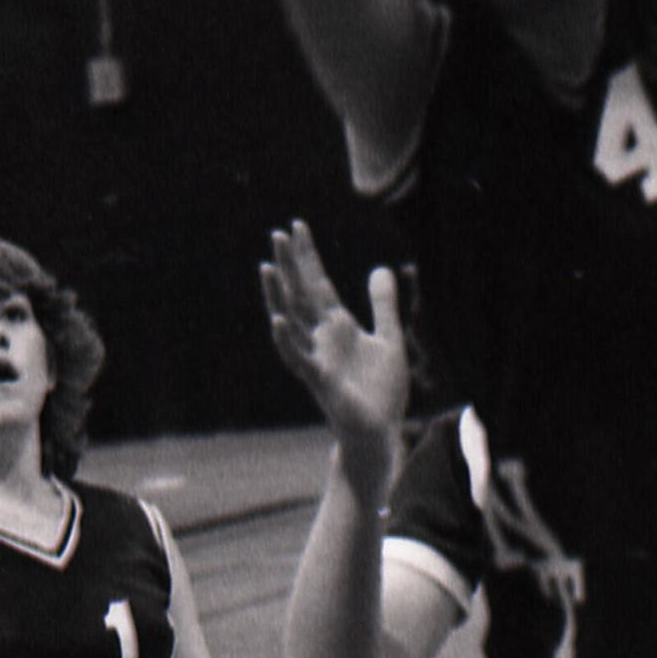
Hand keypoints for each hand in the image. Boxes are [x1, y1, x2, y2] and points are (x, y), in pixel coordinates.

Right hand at [260, 222, 410, 450]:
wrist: (380, 430)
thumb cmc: (381, 389)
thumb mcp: (389, 338)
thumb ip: (384, 305)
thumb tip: (381, 268)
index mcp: (337, 326)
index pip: (318, 284)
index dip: (308, 256)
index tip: (297, 227)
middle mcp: (321, 338)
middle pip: (300, 295)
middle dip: (290, 266)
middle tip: (277, 235)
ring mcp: (317, 358)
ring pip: (292, 321)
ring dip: (278, 296)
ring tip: (267, 268)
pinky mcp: (320, 381)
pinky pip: (299, 358)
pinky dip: (287, 340)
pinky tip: (279, 320)